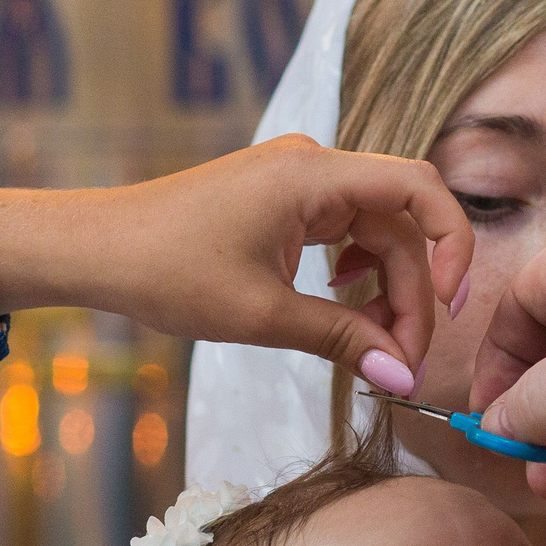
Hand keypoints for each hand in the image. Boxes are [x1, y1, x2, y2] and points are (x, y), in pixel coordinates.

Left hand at [0, 135, 472, 394]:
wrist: (93, 250)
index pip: (420, 189)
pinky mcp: (279, 198)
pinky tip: (342, 304)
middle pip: (399, 223)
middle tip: (402, 363)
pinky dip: (355, 271)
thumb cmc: (165, 272)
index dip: (452, 246)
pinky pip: (342, 228)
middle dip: (410, 293)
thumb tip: (403, 380)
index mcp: (312, 175)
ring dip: (384, 287)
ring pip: (373, 229)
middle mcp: (311, 164)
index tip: (449, 308)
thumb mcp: (262, 316)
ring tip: (375, 345)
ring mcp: (295, 179)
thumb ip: (343, 341)